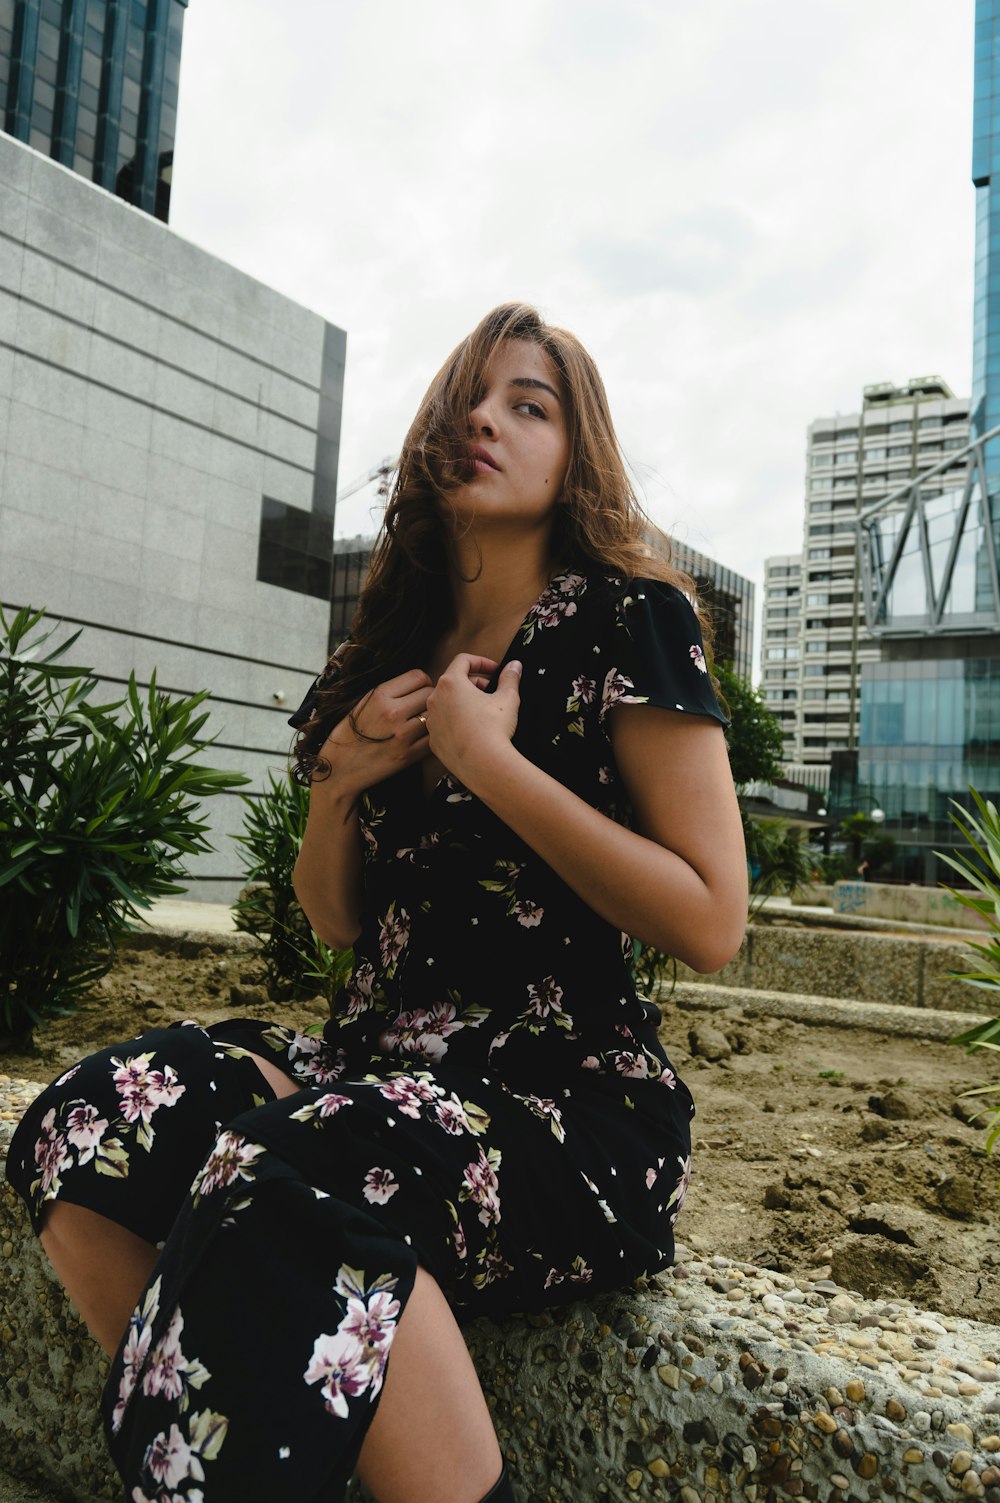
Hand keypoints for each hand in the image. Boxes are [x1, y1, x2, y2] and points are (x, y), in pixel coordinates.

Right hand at [317, 668, 432, 800]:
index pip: (418, 676)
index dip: (421, 683)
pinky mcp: (408, 755)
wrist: (338, 768)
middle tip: (420, 708)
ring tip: (419, 723)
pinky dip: (429, 738)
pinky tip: (419, 739)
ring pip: (434, 716)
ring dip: (430, 718)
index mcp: (379, 695)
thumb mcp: (362, 702)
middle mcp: (393, 712)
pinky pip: (432, 739)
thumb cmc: (348, 734)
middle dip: (427, 699)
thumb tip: (419, 683)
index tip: (417, 691)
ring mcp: (402, 735)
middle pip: (429, 694)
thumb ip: (389, 692)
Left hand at [425, 655, 520, 785]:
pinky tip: (472, 729)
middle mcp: (436, 699)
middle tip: (491, 691)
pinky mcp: (434, 739)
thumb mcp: (508, 698)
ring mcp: (432, 720)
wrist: (483, 764)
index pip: (463, 661)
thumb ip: (510, 678)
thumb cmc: (492, 730)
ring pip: (446, 703)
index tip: (493, 669)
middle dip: (474, 683)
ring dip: (463, 702)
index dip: (481, 662)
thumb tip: (514, 667)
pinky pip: (444, 724)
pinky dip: (456, 722)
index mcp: (451, 683)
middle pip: (453, 681)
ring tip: (482, 711)